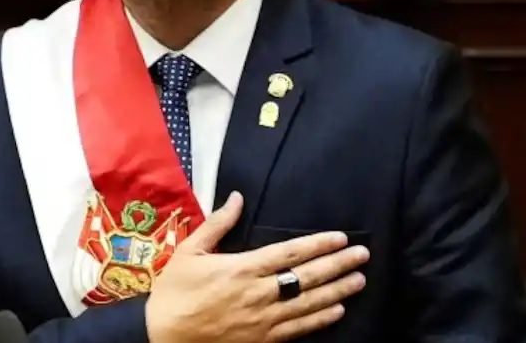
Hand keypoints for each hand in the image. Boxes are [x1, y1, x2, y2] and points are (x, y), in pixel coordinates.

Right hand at [145, 191, 368, 342]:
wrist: (163, 336)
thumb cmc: (175, 291)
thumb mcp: (190, 251)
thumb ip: (218, 224)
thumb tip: (238, 197)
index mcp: (242, 268)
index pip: (289, 253)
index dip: (318, 244)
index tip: (340, 237)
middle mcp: (258, 294)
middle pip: (307, 278)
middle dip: (338, 265)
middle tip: (362, 256)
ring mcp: (263, 320)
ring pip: (308, 304)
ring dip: (337, 292)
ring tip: (359, 280)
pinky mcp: (262, 340)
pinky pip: (298, 329)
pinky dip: (320, 319)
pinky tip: (337, 311)